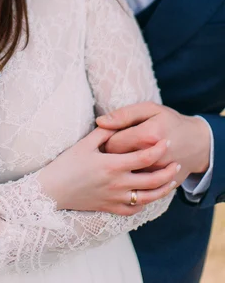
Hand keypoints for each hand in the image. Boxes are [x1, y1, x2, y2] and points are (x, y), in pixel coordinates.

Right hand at [38, 126, 177, 215]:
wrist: (52, 191)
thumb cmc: (66, 164)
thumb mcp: (85, 143)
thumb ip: (105, 132)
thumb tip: (119, 121)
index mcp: (112, 165)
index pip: (144, 157)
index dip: (158, 149)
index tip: (166, 141)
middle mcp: (117, 184)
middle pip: (152, 180)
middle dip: (168, 171)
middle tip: (176, 162)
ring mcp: (115, 199)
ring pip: (148, 197)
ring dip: (163, 189)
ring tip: (171, 180)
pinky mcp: (111, 209)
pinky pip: (135, 209)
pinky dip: (147, 202)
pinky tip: (151, 195)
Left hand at [96, 102, 210, 184]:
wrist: (197, 143)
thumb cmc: (170, 122)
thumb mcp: (150, 109)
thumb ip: (124, 114)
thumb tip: (100, 121)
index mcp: (147, 135)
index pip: (112, 143)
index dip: (106, 140)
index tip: (108, 137)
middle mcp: (152, 158)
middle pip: (117, 162)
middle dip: (110, 156)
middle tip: (113, 149)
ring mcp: (158, 176)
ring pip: (126, 178)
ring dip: (120, 171)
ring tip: (121, 160)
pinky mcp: (162, 187)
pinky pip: (139, 189)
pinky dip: (133, 183)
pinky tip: (132, 173)